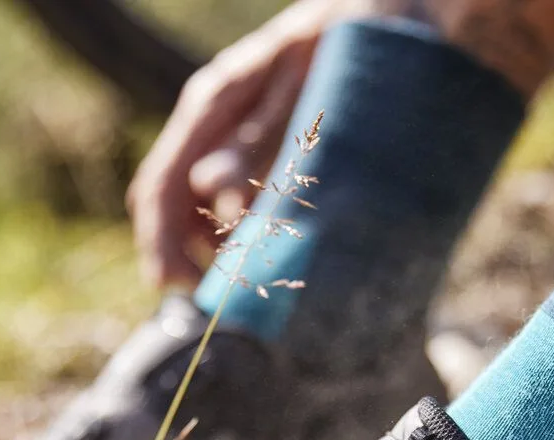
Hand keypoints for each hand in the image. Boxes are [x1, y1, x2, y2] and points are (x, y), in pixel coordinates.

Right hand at [129, 0, 341, 288]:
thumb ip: (258, 140)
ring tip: (243, 279)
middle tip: (212, 297)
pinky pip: (233, 197)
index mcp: (213, 102)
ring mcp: (234, 132)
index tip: (175, 285)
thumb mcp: (305, 91)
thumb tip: (213, 193)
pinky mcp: (262, 146)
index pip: (161, 184)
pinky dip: (240, 231)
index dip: (161, 241)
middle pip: (170, 199)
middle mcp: (214, 119)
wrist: (392, 21)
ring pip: (199, 204)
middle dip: (181, 254)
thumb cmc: (349, 47)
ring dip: (211, 246)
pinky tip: (262, 251)